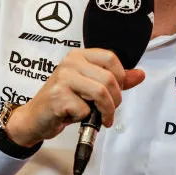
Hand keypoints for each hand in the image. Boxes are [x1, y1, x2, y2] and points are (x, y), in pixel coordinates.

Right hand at [6, 48, 144, 146]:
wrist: (36, 118)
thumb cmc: (64, 101)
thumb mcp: (90, 87)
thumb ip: (115, 80)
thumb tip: (140, 74)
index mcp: (79, 56)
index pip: (111, 58)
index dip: (121, 77)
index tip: (117, 92)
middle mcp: (70, 63)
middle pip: (109, 79)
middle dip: (115, 100)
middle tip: (109, 111)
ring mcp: (63, 78)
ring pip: (100, 92)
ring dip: (106, 111)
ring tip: (103, 118)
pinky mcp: (58, 97)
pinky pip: (85, 109)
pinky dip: (86, 118)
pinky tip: (76, 117)